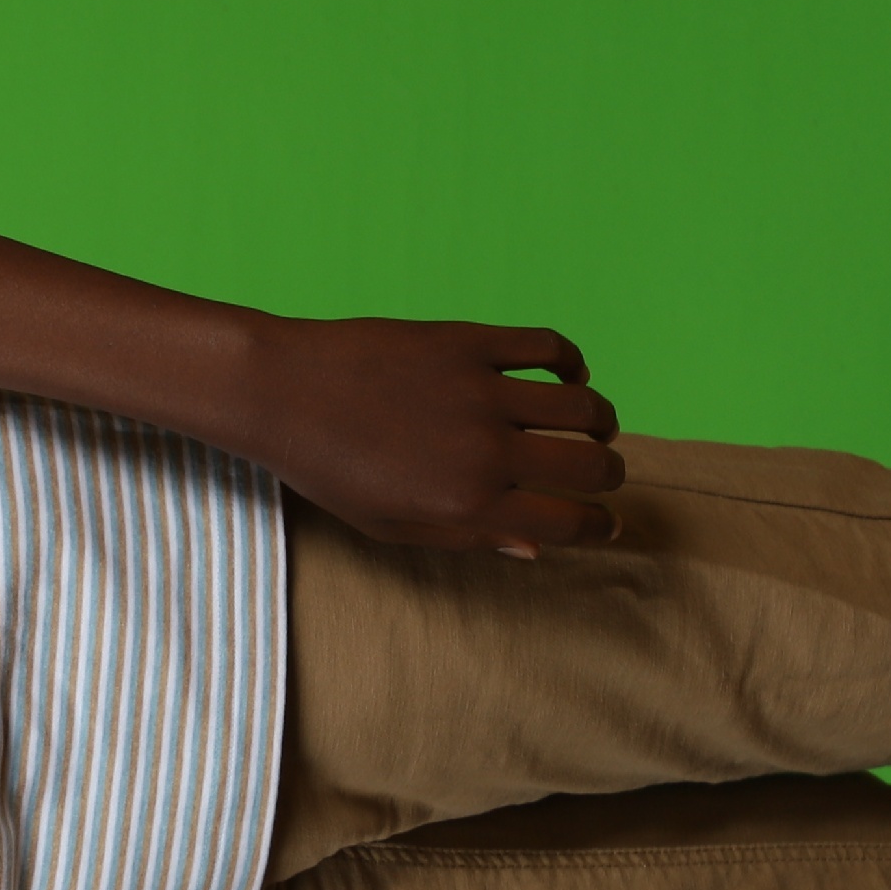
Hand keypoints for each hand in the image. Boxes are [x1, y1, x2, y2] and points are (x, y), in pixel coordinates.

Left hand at [228, 315, 622, 555]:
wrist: (279, 392)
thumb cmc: (327, 468)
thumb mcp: (389, 526)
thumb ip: (467, 537)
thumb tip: (534, 548)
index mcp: (468, 504)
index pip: (568, 521)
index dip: (599, 525)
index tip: (606, 521)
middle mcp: (485, 450)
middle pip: (592, 466)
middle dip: (610, 475)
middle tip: (603, 473)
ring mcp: (481, 391)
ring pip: (584, 405)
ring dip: (601, 421)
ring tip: (592, 427)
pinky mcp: (468, 341)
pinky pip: (548, 346)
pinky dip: (572, 361)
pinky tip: (567, 374)